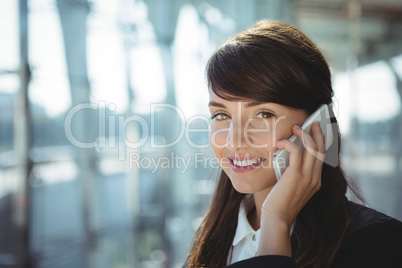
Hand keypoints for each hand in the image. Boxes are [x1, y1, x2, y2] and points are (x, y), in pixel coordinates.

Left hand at [257, 121, 325, 255]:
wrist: (277, 218)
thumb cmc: (279, 203)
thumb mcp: (291, 186)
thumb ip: (293, 172)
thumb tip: (288, 154)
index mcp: (316, 182)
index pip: (322, 158)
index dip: (321, 142)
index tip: (317, 132)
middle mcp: (315, 179)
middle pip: (321, 150)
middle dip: (318, 133)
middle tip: (312, 122)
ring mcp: (308, 178)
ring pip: (312, 148)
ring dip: (305, 134)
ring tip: (296, 127)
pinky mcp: (296, 176)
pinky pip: (297, 152)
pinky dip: (290, 143)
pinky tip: (281, 143)